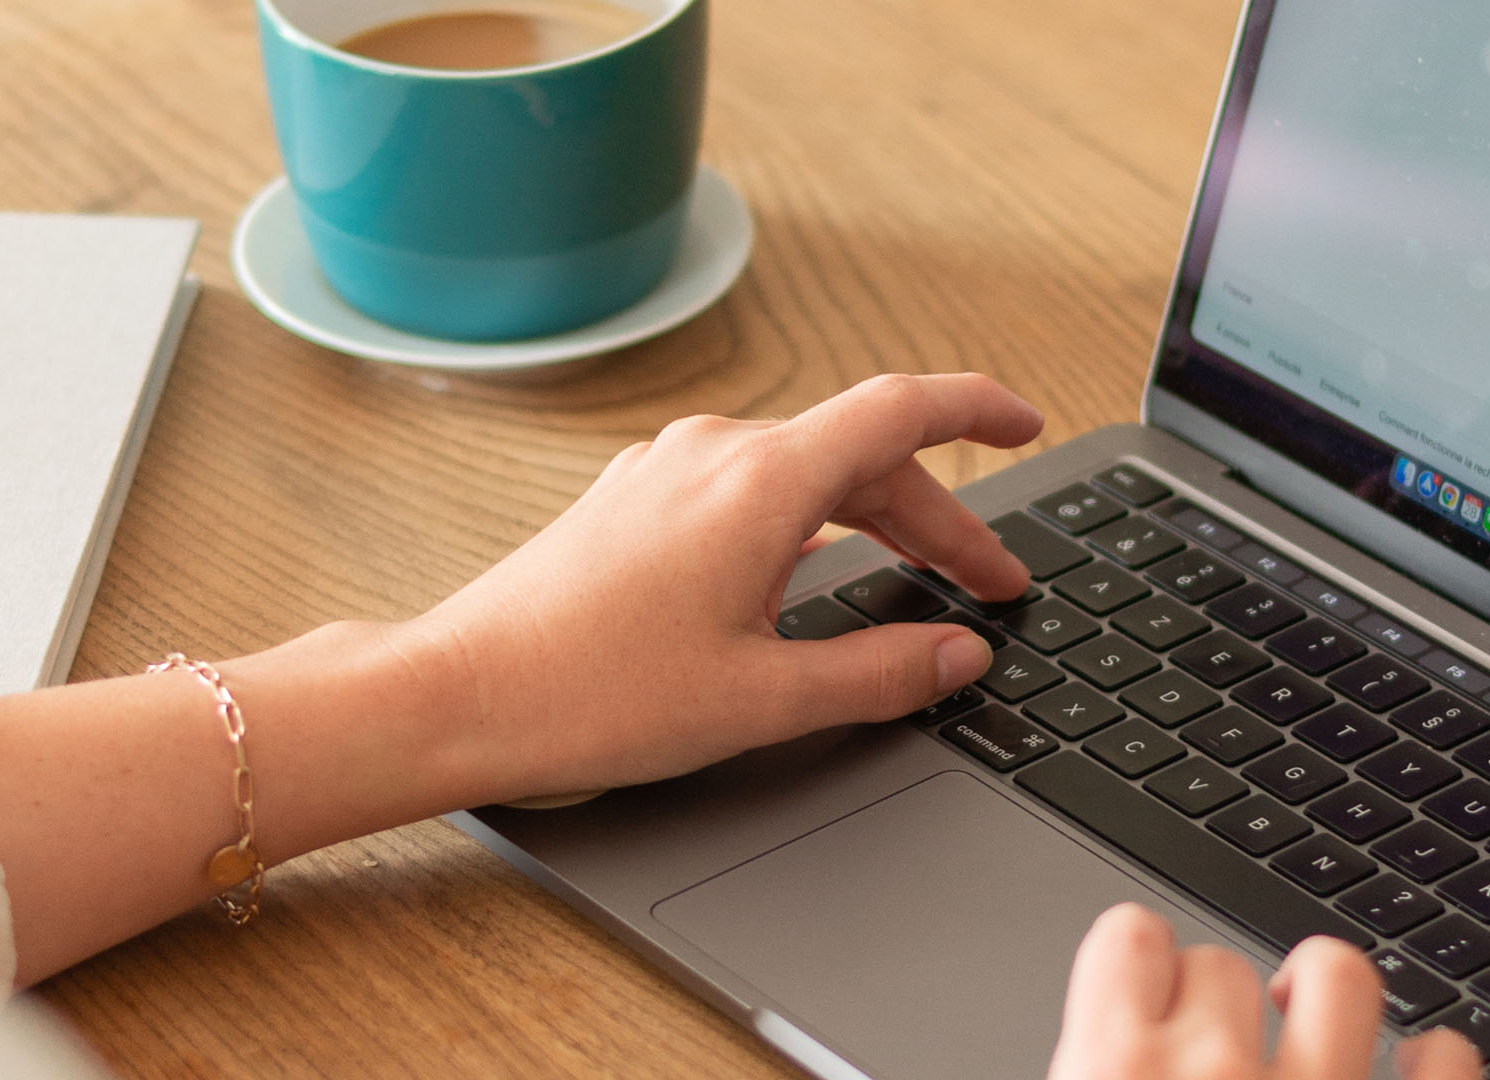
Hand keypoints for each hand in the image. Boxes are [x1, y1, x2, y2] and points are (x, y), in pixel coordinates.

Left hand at [405, 372, 1043, 803]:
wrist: (462, 694)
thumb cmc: (593, 695)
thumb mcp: (763, 697)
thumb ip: (879, 671)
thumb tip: (957, 654)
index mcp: (759, 482)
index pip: (901, 409)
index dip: (979, 408)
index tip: (1026, 423)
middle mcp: (711, 453)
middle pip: (859, 454)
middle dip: (937, 516)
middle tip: (988, 586)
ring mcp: (664, 471)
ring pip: (802, 473)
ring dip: (870, 519)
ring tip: (917, 583)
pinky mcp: (633, 501)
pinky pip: (745, 489)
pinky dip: (804, 523)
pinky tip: (812, 576)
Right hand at [1047, 904, 1482, 1079]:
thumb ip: (1083, 1069)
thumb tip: (1086, 1049)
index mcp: (1112, 1069)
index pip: (1128, 938)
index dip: (1140, 964)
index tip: (1147, 993)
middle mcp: (1214, 1072)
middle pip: (1223, 961)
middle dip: (1221, 1001)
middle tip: (1217, 1051)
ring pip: (1338, 975)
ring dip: (1325, 993)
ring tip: (1316, 1027)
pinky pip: (1447, 1061)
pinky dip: (1440, 1058)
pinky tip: (1419, 1070)